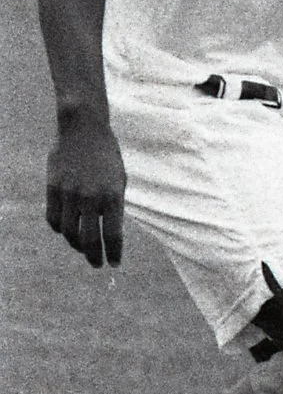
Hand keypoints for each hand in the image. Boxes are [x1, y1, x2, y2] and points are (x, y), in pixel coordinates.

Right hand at [46, 112, 125, 268]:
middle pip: (90, 239)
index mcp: (112, 195)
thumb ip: (114, 204)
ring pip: (69, 232)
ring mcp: (69, 194)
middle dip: (94, 256)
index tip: (114, 263)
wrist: (83, 129)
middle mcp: (90, 198)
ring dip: (77, 245)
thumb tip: (107, 230)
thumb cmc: (106, 155)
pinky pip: (53, 219)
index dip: (114, 253)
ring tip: (83, 248)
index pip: (113, 235)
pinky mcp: (53, 189)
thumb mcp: (119, 179)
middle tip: (97, 264)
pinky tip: (67, 232)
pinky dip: (60, 230)